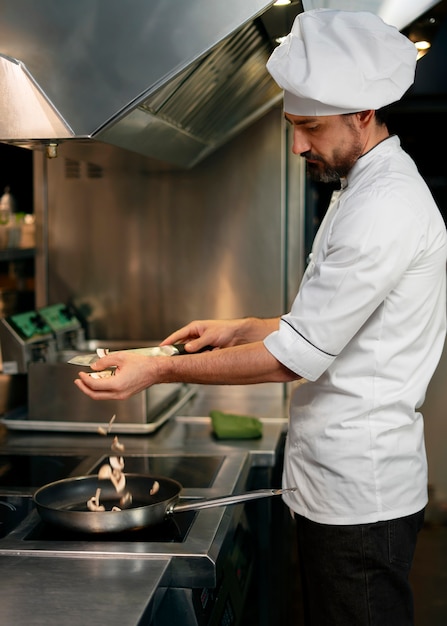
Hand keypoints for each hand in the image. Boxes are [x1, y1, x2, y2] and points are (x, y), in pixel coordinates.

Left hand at [74, 351, 162, 399]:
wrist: (156, 371)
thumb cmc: (143, 364)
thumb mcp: (120, 357)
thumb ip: (104, 361)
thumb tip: (94, 366)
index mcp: (117, 384)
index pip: (94, 385)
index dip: (85, 379)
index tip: (81, 373)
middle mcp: (119, 393)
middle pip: (95, 395)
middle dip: (84, 388)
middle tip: (78, 381)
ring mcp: (122, 396)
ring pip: (101, 396)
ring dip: (92, 389)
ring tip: (87, 379)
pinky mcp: (124, 395)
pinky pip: (108, 394)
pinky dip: (101, 389)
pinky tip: (99, 380)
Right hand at [161, 317, 279, 352]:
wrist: (238, 335)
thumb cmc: (225, 329)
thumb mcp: (210, 336)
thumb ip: (198, 343)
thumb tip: (188, 348)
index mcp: (194, 328)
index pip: (177, 335)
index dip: (168, 342)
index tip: (160, 348)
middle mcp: (196, 335)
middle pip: (182, 345)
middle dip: (179, 352)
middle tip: (172, 360)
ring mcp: (201, 343)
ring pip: (191, 352)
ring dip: (193, 356)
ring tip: (195, 358)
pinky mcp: (206, 349)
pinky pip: (200, 356)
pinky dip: (202, 358)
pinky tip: (206, 358)